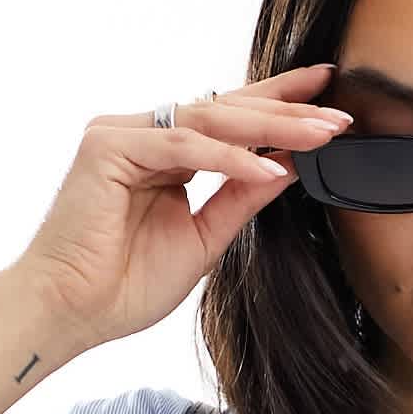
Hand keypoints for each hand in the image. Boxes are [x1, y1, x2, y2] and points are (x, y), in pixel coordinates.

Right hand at [11, 62, 353, 350]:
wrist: (72, 312)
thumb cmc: (126, 285)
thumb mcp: (205, 239)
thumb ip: (240, 199)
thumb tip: (286, 167)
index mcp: (166, 154)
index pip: (231, 120)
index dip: (281, 107)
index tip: (330, 101)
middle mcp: (143, 134)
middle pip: (226, 109)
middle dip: (288, 111)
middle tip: (340, 114)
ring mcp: (122, 134)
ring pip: (209, 119)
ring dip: (271, 126)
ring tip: (321, 134)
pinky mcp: (107, 146)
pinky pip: (181, 146)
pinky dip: (226, 157)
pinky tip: (268, 166)